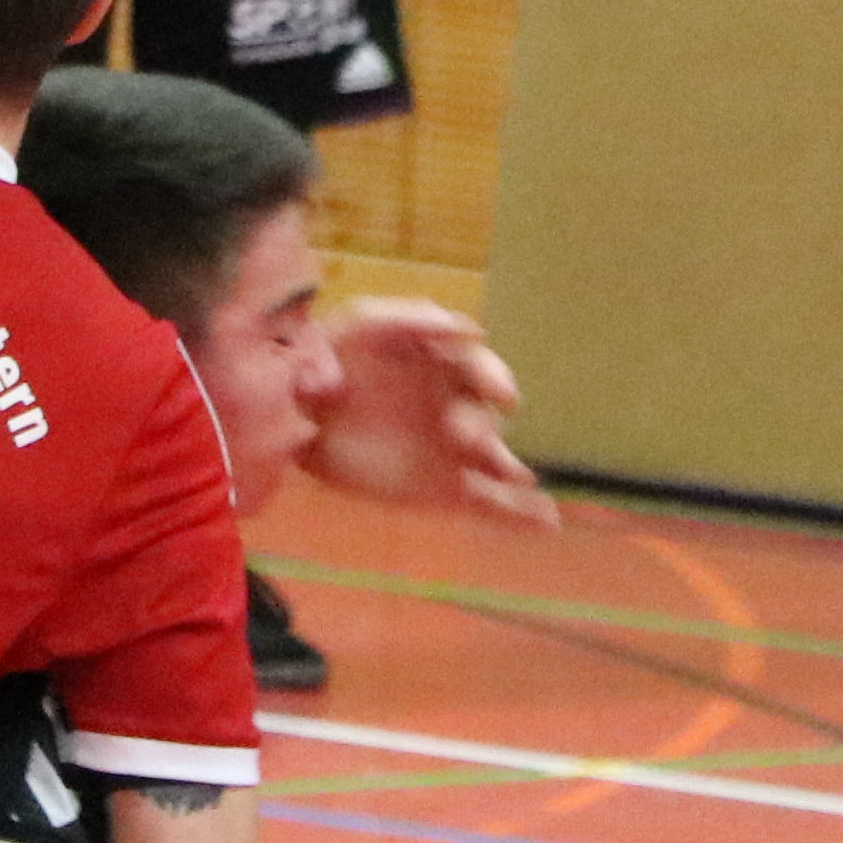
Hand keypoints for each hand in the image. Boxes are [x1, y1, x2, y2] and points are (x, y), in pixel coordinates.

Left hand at [305, 301, 551, 525]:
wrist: (293, 410)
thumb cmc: (334, 354)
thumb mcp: (364, 322)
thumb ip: (410, 318)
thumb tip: (469, 329)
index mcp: (446, 365)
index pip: (480, 370)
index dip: (494, 378)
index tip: (499, 392)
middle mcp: (458, 407)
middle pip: (486, 417)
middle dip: (483, 426)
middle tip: (465, 434)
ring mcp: (454, 452)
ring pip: (496, 462)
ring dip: (509, 470)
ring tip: (516, 478)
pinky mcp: (444, 490)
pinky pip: (490, 503)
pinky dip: (521, 514)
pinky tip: (549, 524)